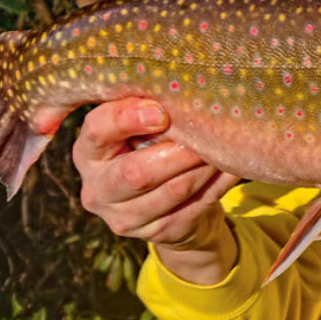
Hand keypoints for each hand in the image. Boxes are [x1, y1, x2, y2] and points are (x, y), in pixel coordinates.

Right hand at [72, 98, 240, 284]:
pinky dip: (219, 182)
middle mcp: (98, 189)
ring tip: (225, 145)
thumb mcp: (140, 126)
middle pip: (136, 172)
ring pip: (173, 191)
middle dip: (177, 152)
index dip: (128, 119)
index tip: (162, 112)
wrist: (169, 204)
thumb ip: (146, 107)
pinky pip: (196, 205)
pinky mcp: (157, 234)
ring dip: (203, 166)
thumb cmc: (152, 147)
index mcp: (88, 152)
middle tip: (205, 132)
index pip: (97, 131)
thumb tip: (180, 85)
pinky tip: (232, 165)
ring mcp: (125, 218)